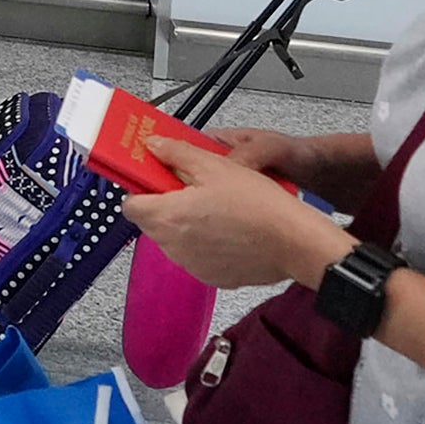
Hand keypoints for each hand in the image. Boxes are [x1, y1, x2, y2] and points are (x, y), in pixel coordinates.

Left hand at [127, 134, 361, 290]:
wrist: (295, 242)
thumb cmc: (259, 206)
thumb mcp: (215, 166)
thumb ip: (177, 154)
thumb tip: (154, 146)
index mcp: (167, 217)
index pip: (130, 205)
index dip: (141, 189)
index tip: (154, 178)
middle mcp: (173, 247)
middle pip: (153, 221)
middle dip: (166, 203)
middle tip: (192, 186)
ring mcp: (193, 265)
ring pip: (175, 239)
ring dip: (187, 223)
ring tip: (217, 206)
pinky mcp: (213, 276)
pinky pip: (198, 256)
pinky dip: (206, 243)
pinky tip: (230, 228)